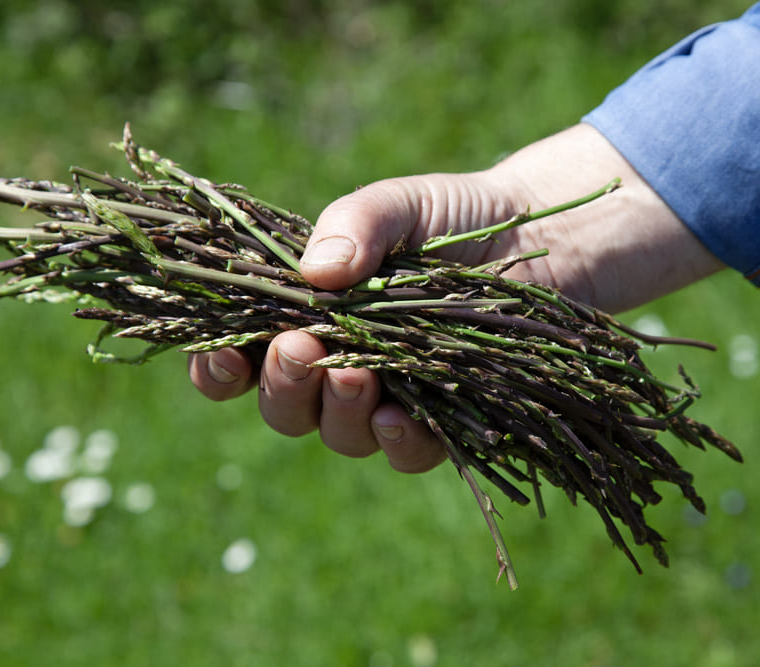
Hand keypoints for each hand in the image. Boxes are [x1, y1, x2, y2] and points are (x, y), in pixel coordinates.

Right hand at [188, 124, 723, 470]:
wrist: (540, 240)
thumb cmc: (455, 217)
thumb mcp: (398, 206)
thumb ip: (353, 226)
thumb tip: (313, 273)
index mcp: (308, 318)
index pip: (241, 357)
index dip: (219, 368)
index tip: (222, 355)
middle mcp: (337, 366)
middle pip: (283, 405)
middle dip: (281, 385)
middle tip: (298, 351)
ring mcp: (388, 399)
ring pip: (337, 434)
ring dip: (334, 411)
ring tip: (350, 374)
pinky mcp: (443, 422)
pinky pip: (406, 452)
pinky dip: (398, 439)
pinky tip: (402, 416)